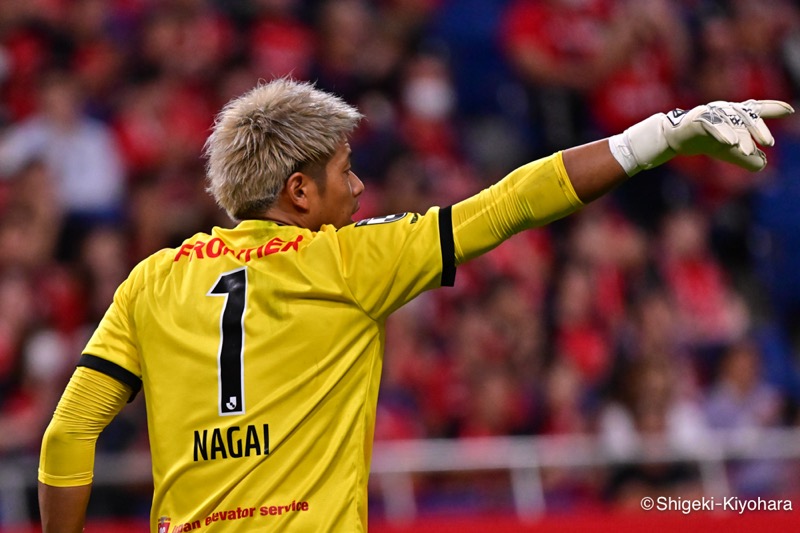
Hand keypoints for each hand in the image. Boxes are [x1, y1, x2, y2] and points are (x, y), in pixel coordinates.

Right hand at [610, 99, 793, 174]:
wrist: (675, 139)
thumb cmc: (705, 142)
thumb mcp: (729, 153)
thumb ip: (747, 159)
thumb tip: (763, 165)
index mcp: (736, 115)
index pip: (757, 109)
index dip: (773, 108)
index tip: (790, 111)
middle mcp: (726, 109)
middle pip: (747, 114)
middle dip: (759, 128)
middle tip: (769, 143)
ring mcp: (711, 112)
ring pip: (730, 120)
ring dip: (741, 135)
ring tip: (747, 150)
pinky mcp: (697, 118)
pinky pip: (712, 123)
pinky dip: (722, 132)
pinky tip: (730, 142)